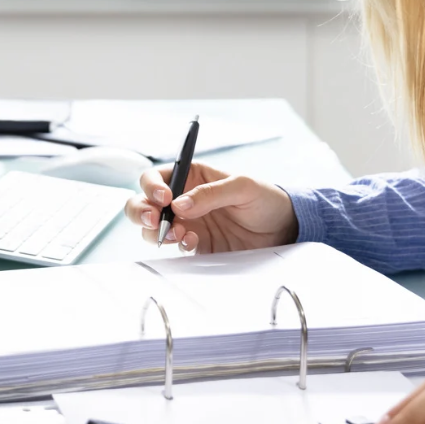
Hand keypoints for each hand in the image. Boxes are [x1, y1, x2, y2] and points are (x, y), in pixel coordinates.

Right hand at [123, 161, 297, 253]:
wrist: (283, 229)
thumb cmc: (265, 198)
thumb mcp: (242, 186)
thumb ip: (210, 193)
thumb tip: (179, 204)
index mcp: (191, 177)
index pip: (158, 177)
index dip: (152, 186)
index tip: (164, 198)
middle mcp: (183, 199)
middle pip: (144, 202)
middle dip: (141, 211)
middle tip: (155, 220)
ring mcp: (187, 223)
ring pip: (152, 228)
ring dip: (156, 231)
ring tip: (178, 233)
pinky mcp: (195, 245)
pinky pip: (174, 246)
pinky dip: (177, 245)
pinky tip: (193, 242)